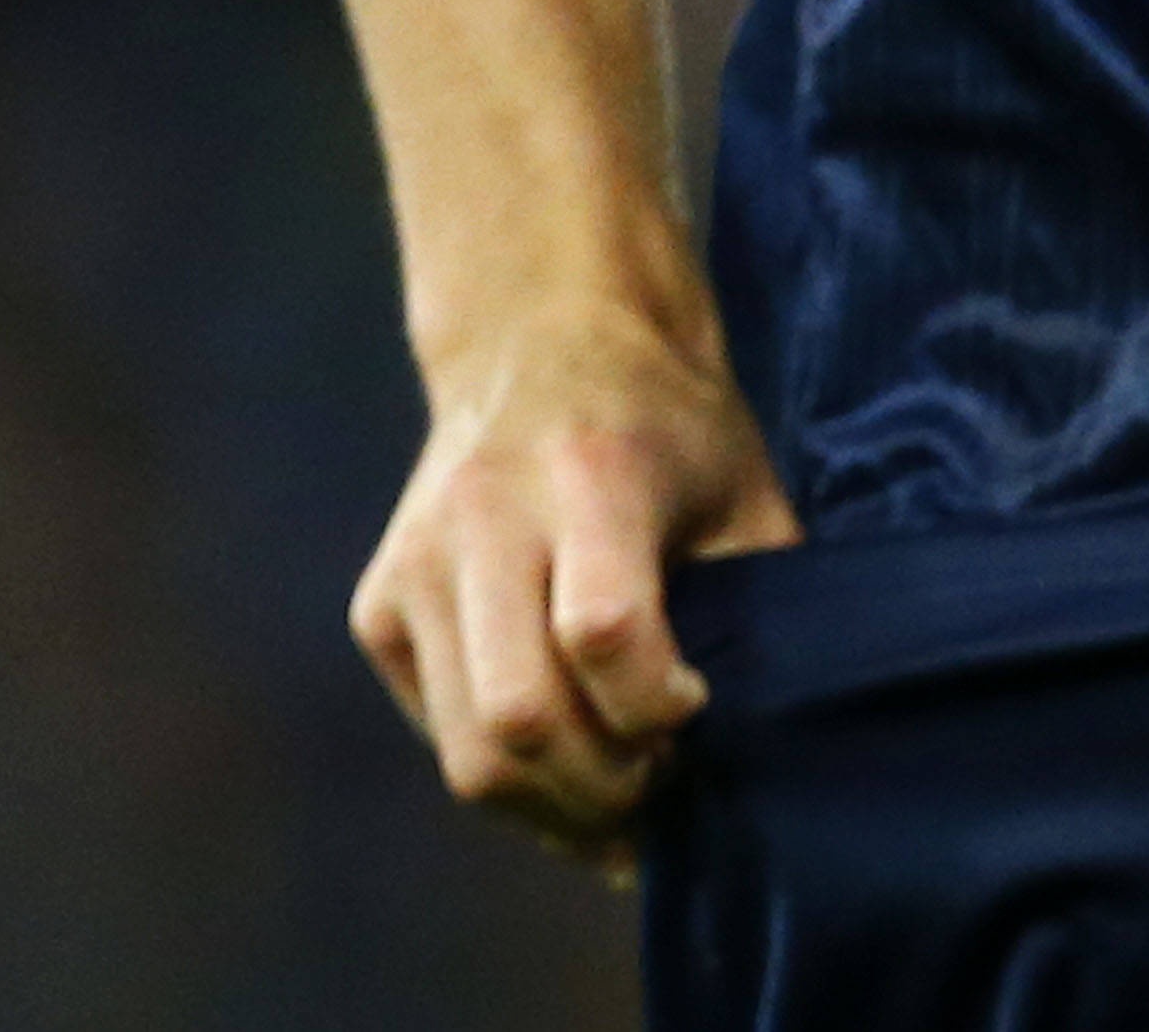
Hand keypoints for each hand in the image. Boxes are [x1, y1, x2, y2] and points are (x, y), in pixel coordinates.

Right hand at [351, 310, 804, 866]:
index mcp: (589, 471)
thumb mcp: (744, 491)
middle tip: (661, 782)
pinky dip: (507, 775)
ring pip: (468, 753)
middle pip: (520, 715)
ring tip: (618, 793)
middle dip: (606, 787)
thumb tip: (770, 743)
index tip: (699, 703)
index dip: (659, 705)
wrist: (541, 341)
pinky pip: (438, 736)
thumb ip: (763, 606)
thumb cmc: (670, 427)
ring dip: (553, 807)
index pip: (603, 631)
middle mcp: (483, 514)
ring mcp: (415, 564)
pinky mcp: (378, 608)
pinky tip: (562, 755)